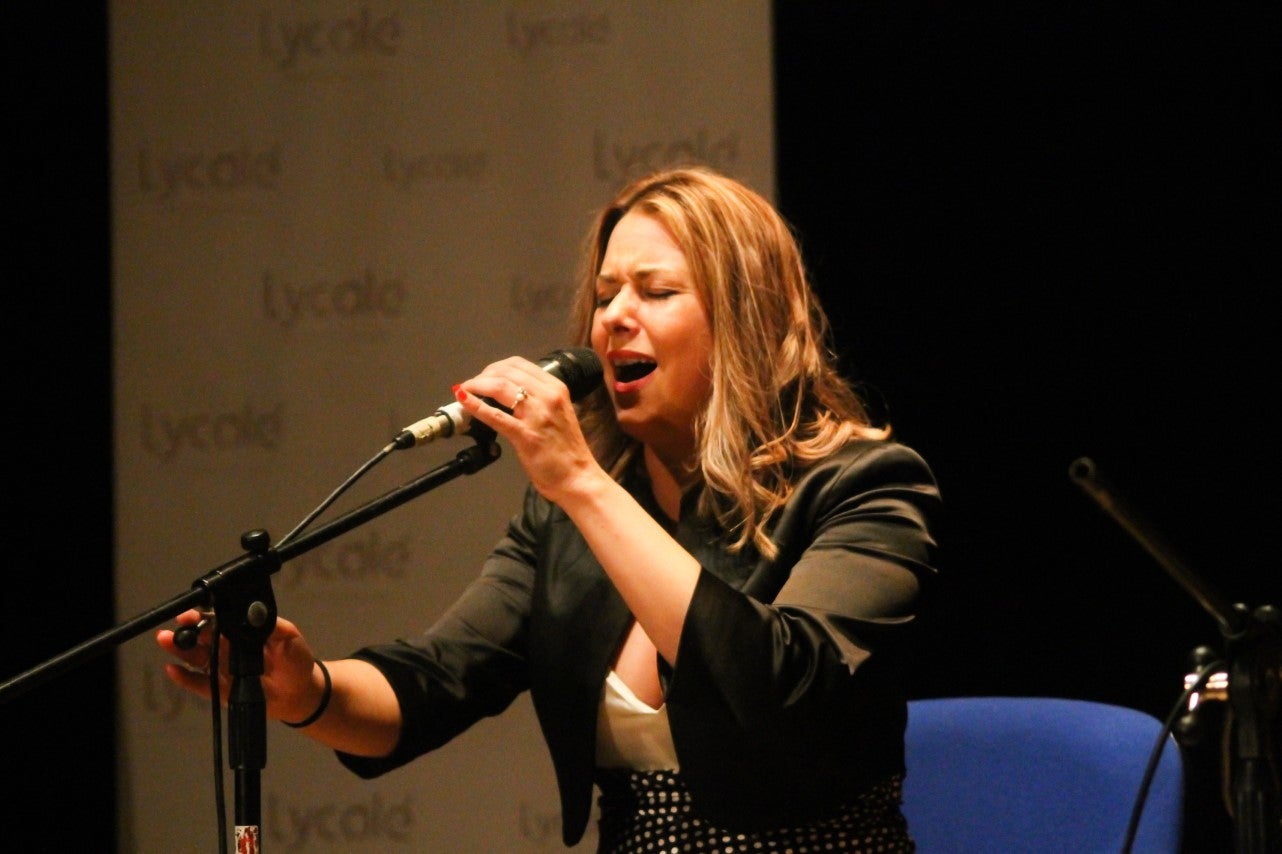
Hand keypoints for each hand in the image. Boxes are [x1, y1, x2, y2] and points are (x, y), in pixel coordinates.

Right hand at [156, 609, 325, 723]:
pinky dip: (184, 677)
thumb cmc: (295, 660)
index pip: (217, 619)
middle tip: (177, 627)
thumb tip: (254, 613)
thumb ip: (271, 625)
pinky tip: (172, 669)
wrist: (300, 692)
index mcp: (240, 631)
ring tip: (166, 641)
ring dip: (179, 649)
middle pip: (200, 636)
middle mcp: (227, 647)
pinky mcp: (220, 689)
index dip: (202, 615)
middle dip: (186, 630)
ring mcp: (222, 668)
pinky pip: (198, 683)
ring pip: (195, 657)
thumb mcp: (288, 636)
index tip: (191, 614)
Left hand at [455, 356, 607, 503]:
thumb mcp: (558, 413)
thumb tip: (510, 393)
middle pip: (506, 372)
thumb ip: (539, 400)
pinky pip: (495, 416)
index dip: (495, 367)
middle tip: (471, 385)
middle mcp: (548, 396)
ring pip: (499, 387)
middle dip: (483, 375)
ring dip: (476, 386)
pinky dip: (475, 406)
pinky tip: (463, 401)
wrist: (578, 478)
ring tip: (465, 391)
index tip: (484, 376)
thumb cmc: (567, 450)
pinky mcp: (526, 436)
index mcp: (556, 388)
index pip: (519, 364)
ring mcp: (537, 415)